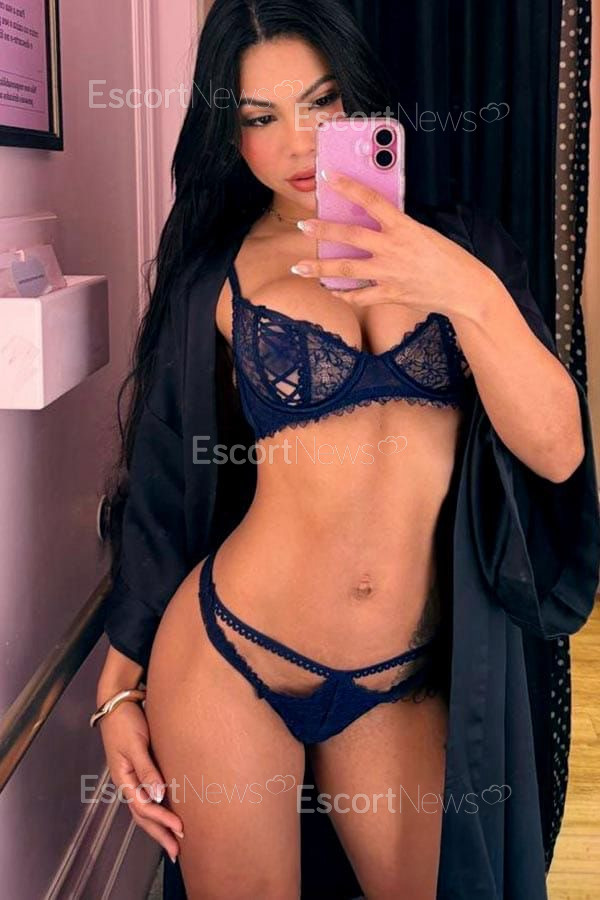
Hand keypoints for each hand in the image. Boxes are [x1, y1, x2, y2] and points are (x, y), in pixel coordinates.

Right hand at [98, 699, 182, 863]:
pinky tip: (168, 813)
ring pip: (145, 808)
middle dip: (159, 833)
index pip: (143, 807)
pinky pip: (148, 795)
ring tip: (174, 839)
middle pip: (143, 815)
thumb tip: (159, 796)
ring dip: (159, 824)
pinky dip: (158, 809)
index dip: (161, 819)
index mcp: (123, 778)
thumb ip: (147, 769)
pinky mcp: (140, 768)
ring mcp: (132, 776)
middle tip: (177, 851)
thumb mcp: (136, 744)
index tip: (179, 828)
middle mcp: (127, 781)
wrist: (118, 701)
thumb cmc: (125, 720)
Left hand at [292, 170, 497, 318]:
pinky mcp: (390, 295)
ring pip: (345, 269)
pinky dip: (343, 294)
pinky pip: (360, 296)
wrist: (464, 288)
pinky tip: (330, 289)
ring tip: (299, 267)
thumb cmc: (446, 257)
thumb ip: (396, 228)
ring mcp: (389, 274)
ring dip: (319, 268)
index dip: (347, 186)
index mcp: (403, 227)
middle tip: (302, 225)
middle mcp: (393, 249)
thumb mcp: (423, 233)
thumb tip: (371, 221)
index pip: (371, 200)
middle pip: (349, 235)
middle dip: (322, 230)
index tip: (328, 177)